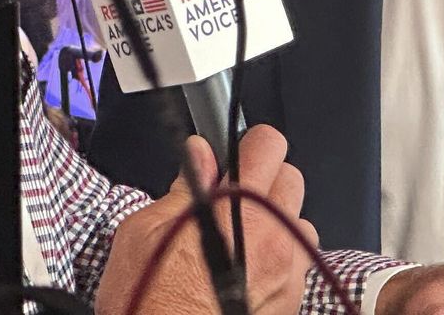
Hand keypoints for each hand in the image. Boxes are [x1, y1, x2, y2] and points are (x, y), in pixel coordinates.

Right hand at [95, 127, 316, 314]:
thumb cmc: (150, 305)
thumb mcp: (142, 236)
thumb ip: (180, 190)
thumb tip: (199, 155)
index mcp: (235, 210)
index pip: (268, 146)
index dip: (250, 145)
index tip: (236, 153)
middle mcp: (272, 238)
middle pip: (292, 180)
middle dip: (264, 180)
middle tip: (231, 197)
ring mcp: (287, 273)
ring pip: (301, 222)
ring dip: (278, 222)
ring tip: (241, 239)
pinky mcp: (292, 303)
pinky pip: (299, 263)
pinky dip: (281, 258)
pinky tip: (249, 270)